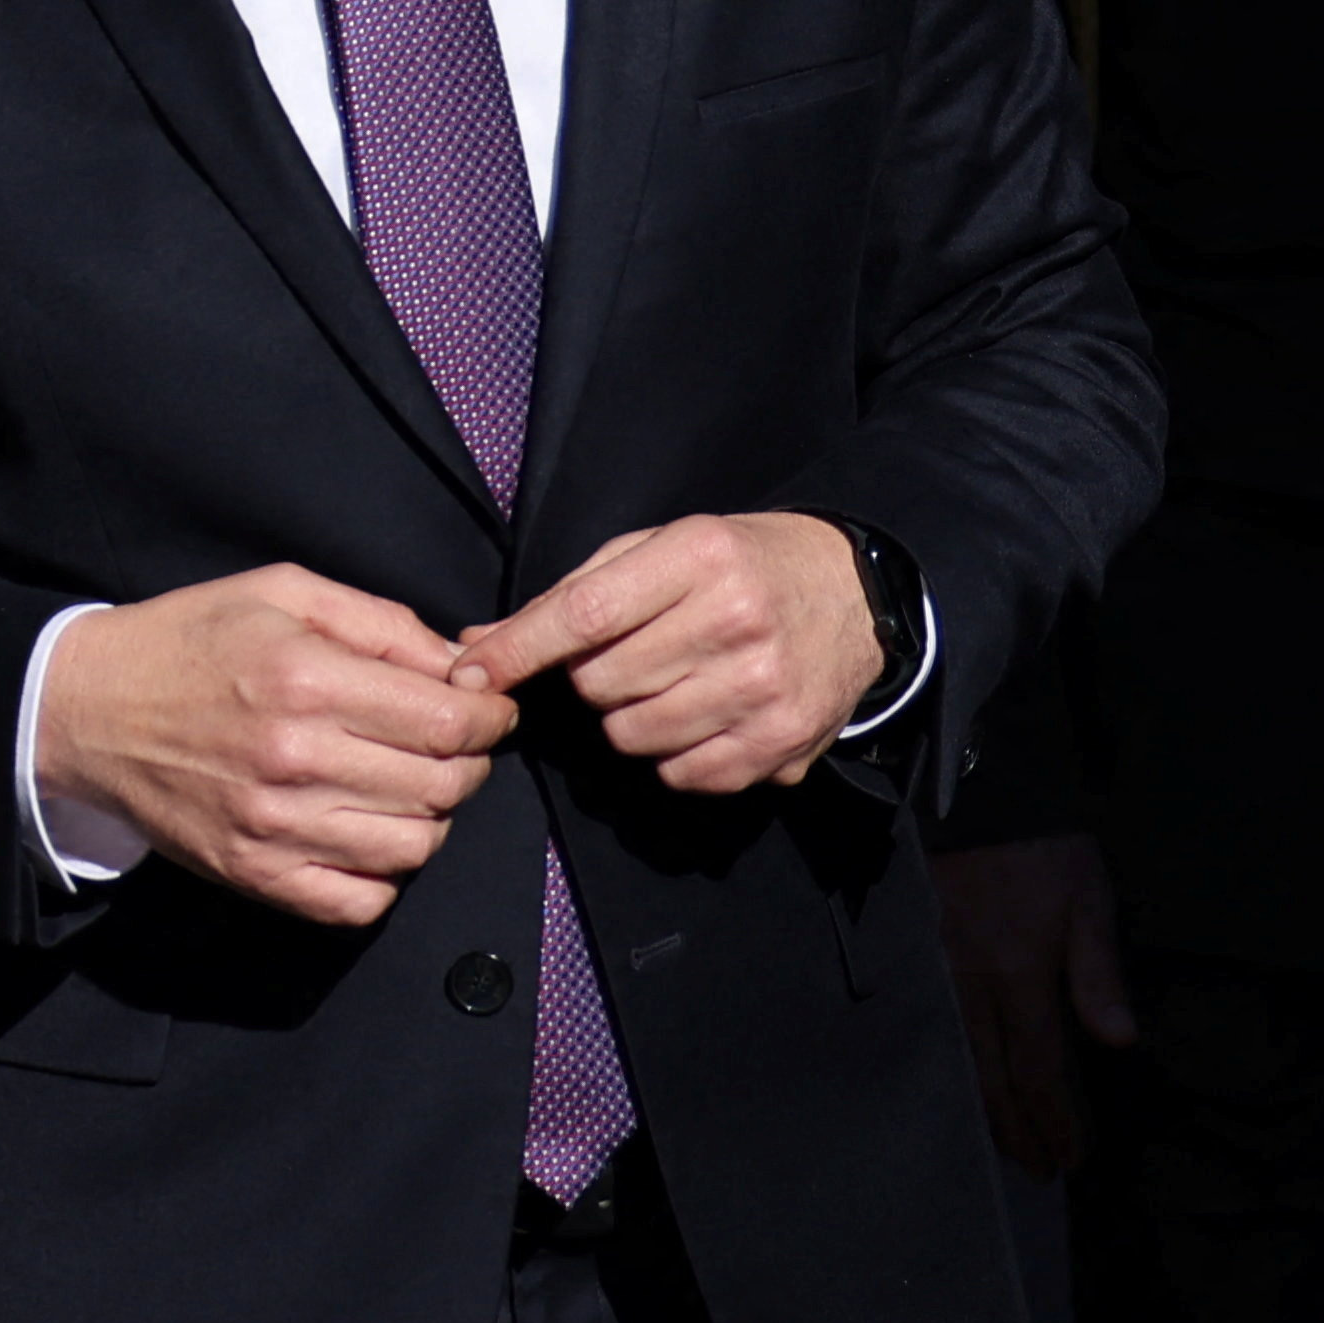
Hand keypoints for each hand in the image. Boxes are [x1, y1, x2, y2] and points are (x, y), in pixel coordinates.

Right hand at [30, 570, 510, 926]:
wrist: (84, 710)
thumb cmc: (187, 642)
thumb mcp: (280, 594)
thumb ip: (379, 623)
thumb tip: (461, 668)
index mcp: (305, 679)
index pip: (449, 721)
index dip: (490, 717)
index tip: (485, 709)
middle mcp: (293, 758)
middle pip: (443, 784)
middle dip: (466, 762)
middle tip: (444, 744)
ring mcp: (272, 827)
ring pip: (415, 846)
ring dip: (428, 817)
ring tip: (401, 786)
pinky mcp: (253, 875)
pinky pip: (361, 902)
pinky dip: (381, 874)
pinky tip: (363, 833)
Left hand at [459, 513, 880, 793]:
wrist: (853, 592)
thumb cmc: (737, 564)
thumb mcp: (660, 548)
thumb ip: (571, 595)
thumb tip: (477, 644)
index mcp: (699, 558)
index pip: (583, 615)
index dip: (517, 650)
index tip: (470, 672)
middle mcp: (737, 622)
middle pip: (601, 684)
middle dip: (593, 678)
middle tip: (631, 655)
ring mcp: (764, 687)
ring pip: (633, 736)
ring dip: (629, 719)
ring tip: (668, 684)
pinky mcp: (783, 741)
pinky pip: (682, 774)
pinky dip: (674, 755)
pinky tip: (702, 716)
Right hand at [932, 834, 1131, 1179]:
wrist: (969, 800)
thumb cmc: (1039, 850)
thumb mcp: (1087, 900)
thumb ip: (1099, 973)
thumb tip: (1118, 1041)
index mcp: (1020, 975)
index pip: (1039, 1069)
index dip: (1056, 1119)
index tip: (1072, 1156)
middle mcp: (974, 988)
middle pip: (995, 1080)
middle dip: (1021, 1131)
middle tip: (1041, 1171)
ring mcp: (940, 979)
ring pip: (961, 1064)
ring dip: (986, 1113)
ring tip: (1006, 1147)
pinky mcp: (920, 965)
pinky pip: (937, 1036)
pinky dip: (954, 1075)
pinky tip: (961, 1093)